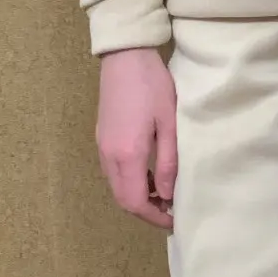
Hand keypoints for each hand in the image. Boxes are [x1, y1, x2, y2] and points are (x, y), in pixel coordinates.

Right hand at [97, 47, 177, 229]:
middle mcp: (108, 155)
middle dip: (146, 210)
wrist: (125, 56)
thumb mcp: (169, 125)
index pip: (135, 202)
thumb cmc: (152, 86)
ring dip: (138, 197)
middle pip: (123, 199)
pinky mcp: (102, 138)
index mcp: (127, 154)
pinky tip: (150, 174)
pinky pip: (113, 172)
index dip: (154, 217)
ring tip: (164, 193)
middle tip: (171, 210)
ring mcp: (101, 147)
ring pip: (117, 187)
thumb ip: (168, 163)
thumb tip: (167, 195)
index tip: (175, 220)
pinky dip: (131, 182)